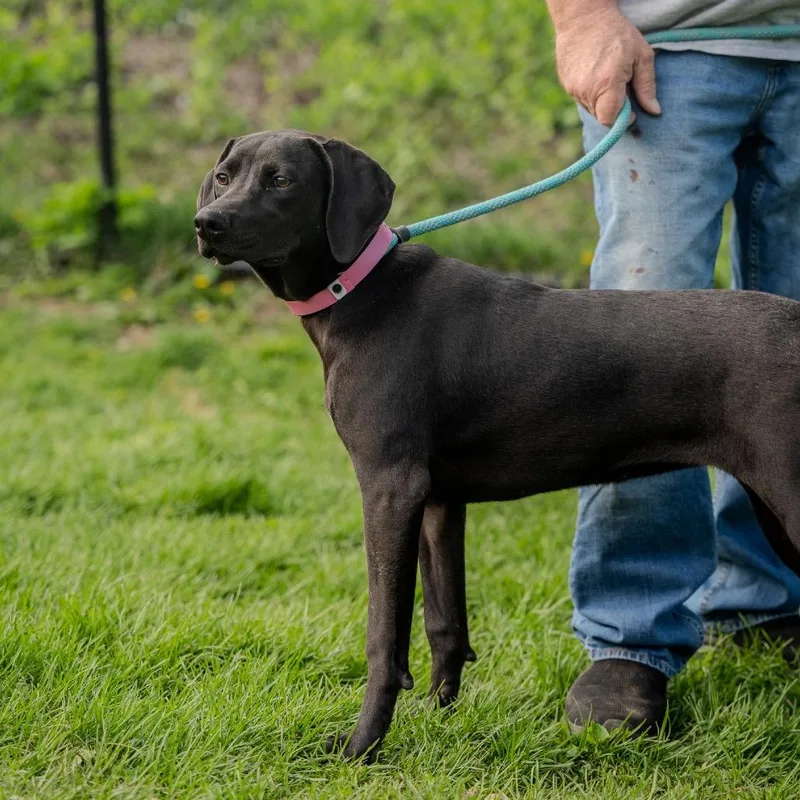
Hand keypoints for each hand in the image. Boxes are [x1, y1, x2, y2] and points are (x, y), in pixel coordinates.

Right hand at [552, 5, 659, 125]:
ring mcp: (573, 88)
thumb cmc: (617, 33)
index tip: (631, 111)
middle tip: (622, 88)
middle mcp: (587, 90)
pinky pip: (581, 98)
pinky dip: (590, 93)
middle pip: (601, 116)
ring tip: (607, 77)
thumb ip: (647, 86)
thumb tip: (654, 111)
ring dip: (601, 101)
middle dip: (613, 109)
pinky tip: (595, 73)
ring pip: (590, 109)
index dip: (622, 120)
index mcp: (607, 84)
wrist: (583, 17)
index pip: (610, 120)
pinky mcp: (566, 84)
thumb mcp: (641, 55)